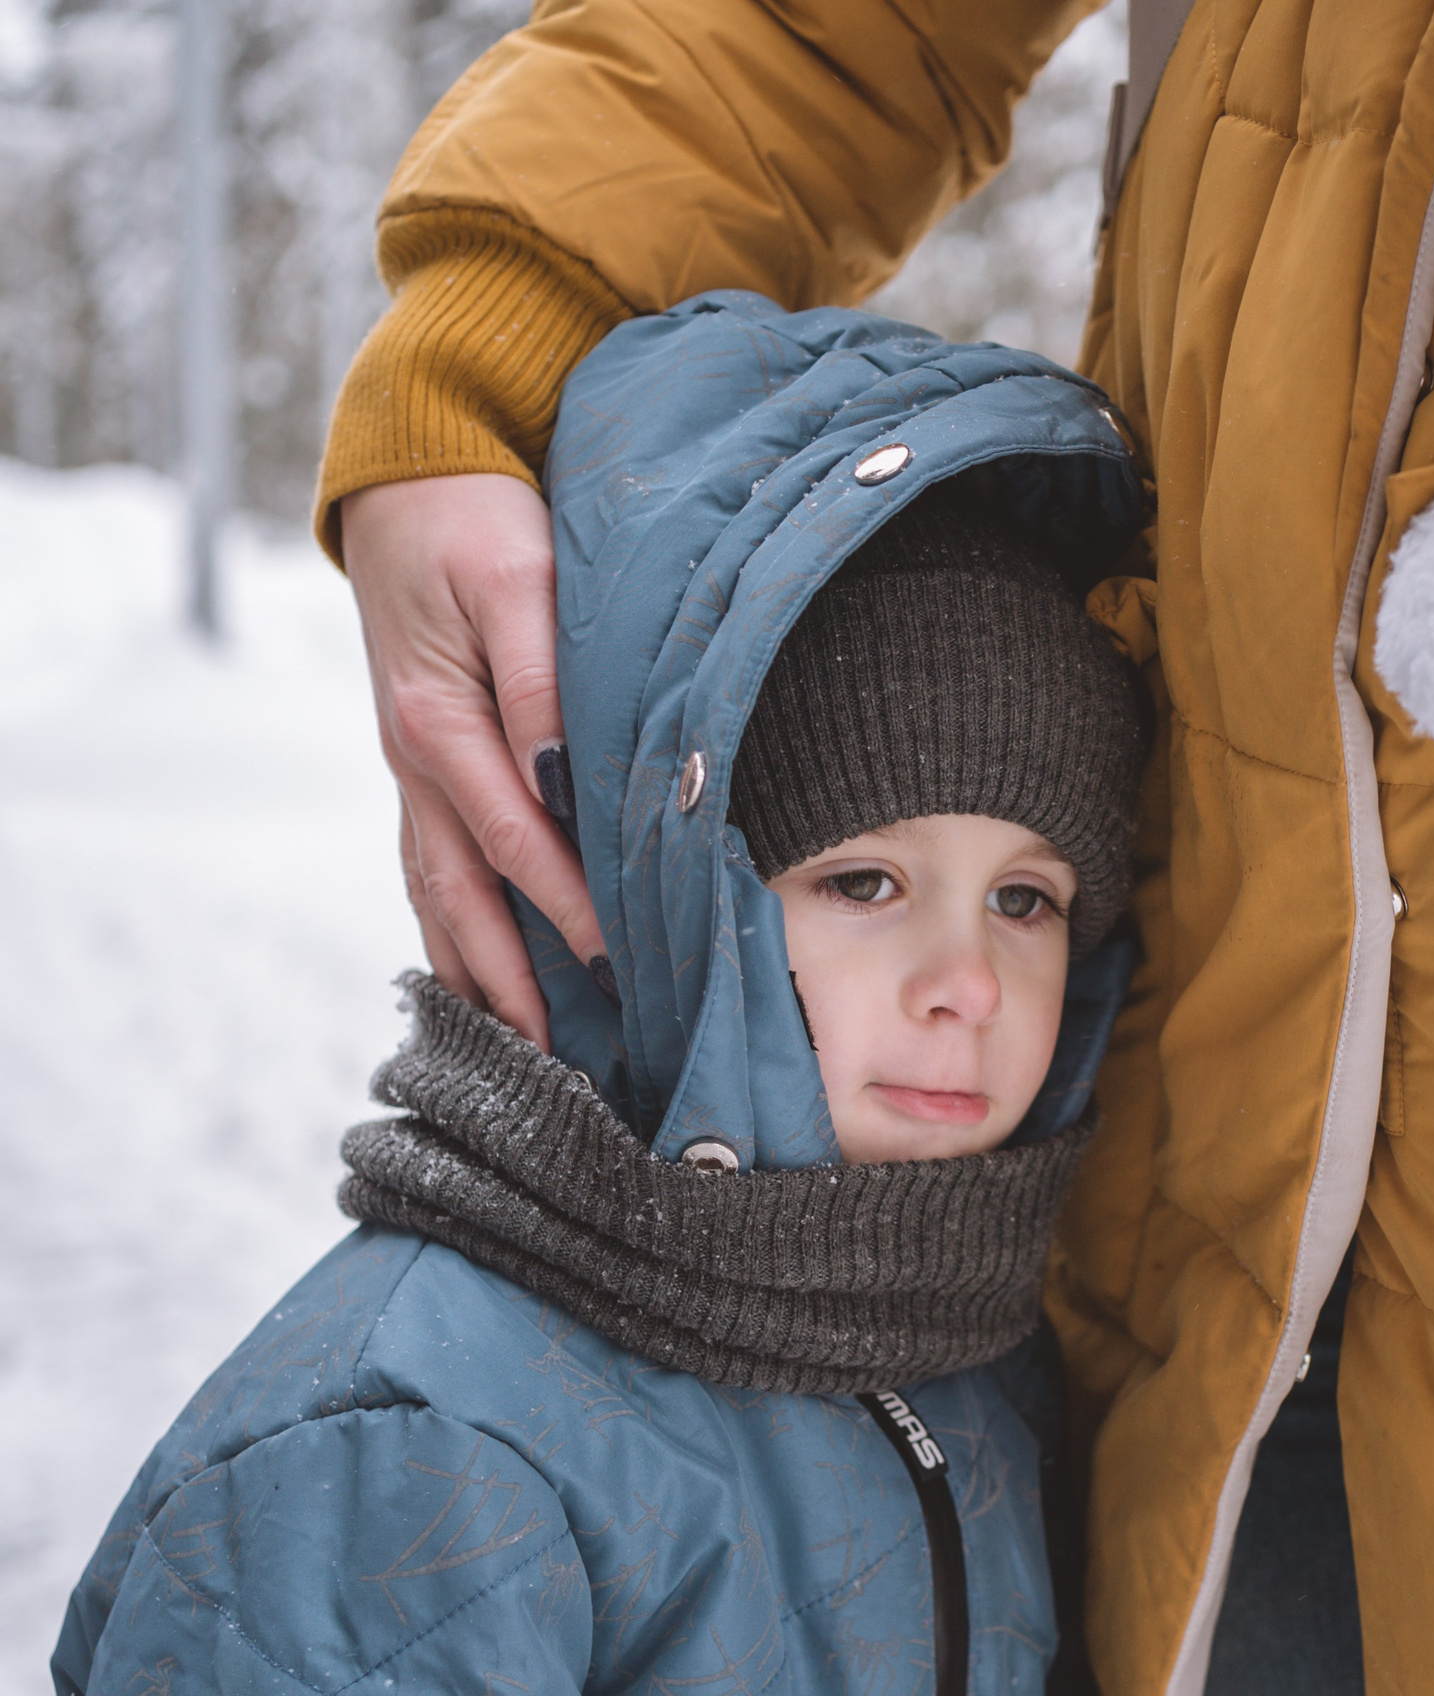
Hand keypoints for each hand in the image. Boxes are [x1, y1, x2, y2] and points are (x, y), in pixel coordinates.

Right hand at [342, 474, 602, 1049]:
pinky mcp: (420, 764)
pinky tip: (475, 981)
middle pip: (460, 898)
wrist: (410, 480)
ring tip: (517, 1058)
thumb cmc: (477, 523)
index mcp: (438, 720)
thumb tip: (560, 775)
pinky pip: (430, 867)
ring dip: (474, 977)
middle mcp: (413, 760)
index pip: (514, 840)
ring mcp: (409, 769)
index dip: (567, 910)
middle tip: (556, 1073)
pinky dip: (451, 932)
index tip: (620, 970)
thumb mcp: (518, 581)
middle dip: (509, 987)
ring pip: (436, 895)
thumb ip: (543, 680)